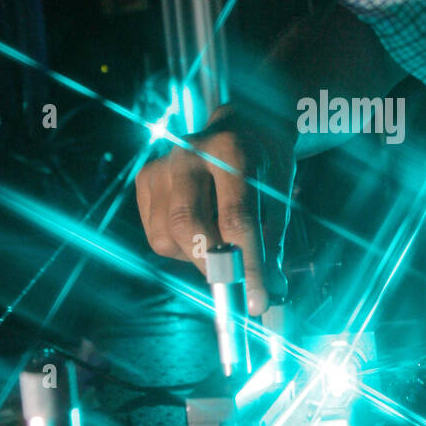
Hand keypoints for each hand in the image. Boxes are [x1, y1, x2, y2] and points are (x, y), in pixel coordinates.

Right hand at [135, 104, 295, 314]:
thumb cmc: (265, 163)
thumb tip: (270, 295)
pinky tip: (202, 224)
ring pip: (167, 237)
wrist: (242, 122)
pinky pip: (157, 236)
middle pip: (188, 225)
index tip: (257, 302)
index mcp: (231, 150)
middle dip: (212, 266)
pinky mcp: (145, 178)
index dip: (247, 265)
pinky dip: (182, 246)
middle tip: (234, 286)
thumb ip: (273, 241)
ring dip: (198, 255)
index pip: (237, 218)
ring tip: (222, 237)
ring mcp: (161, 164)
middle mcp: (189, 153)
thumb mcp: (280, 193)